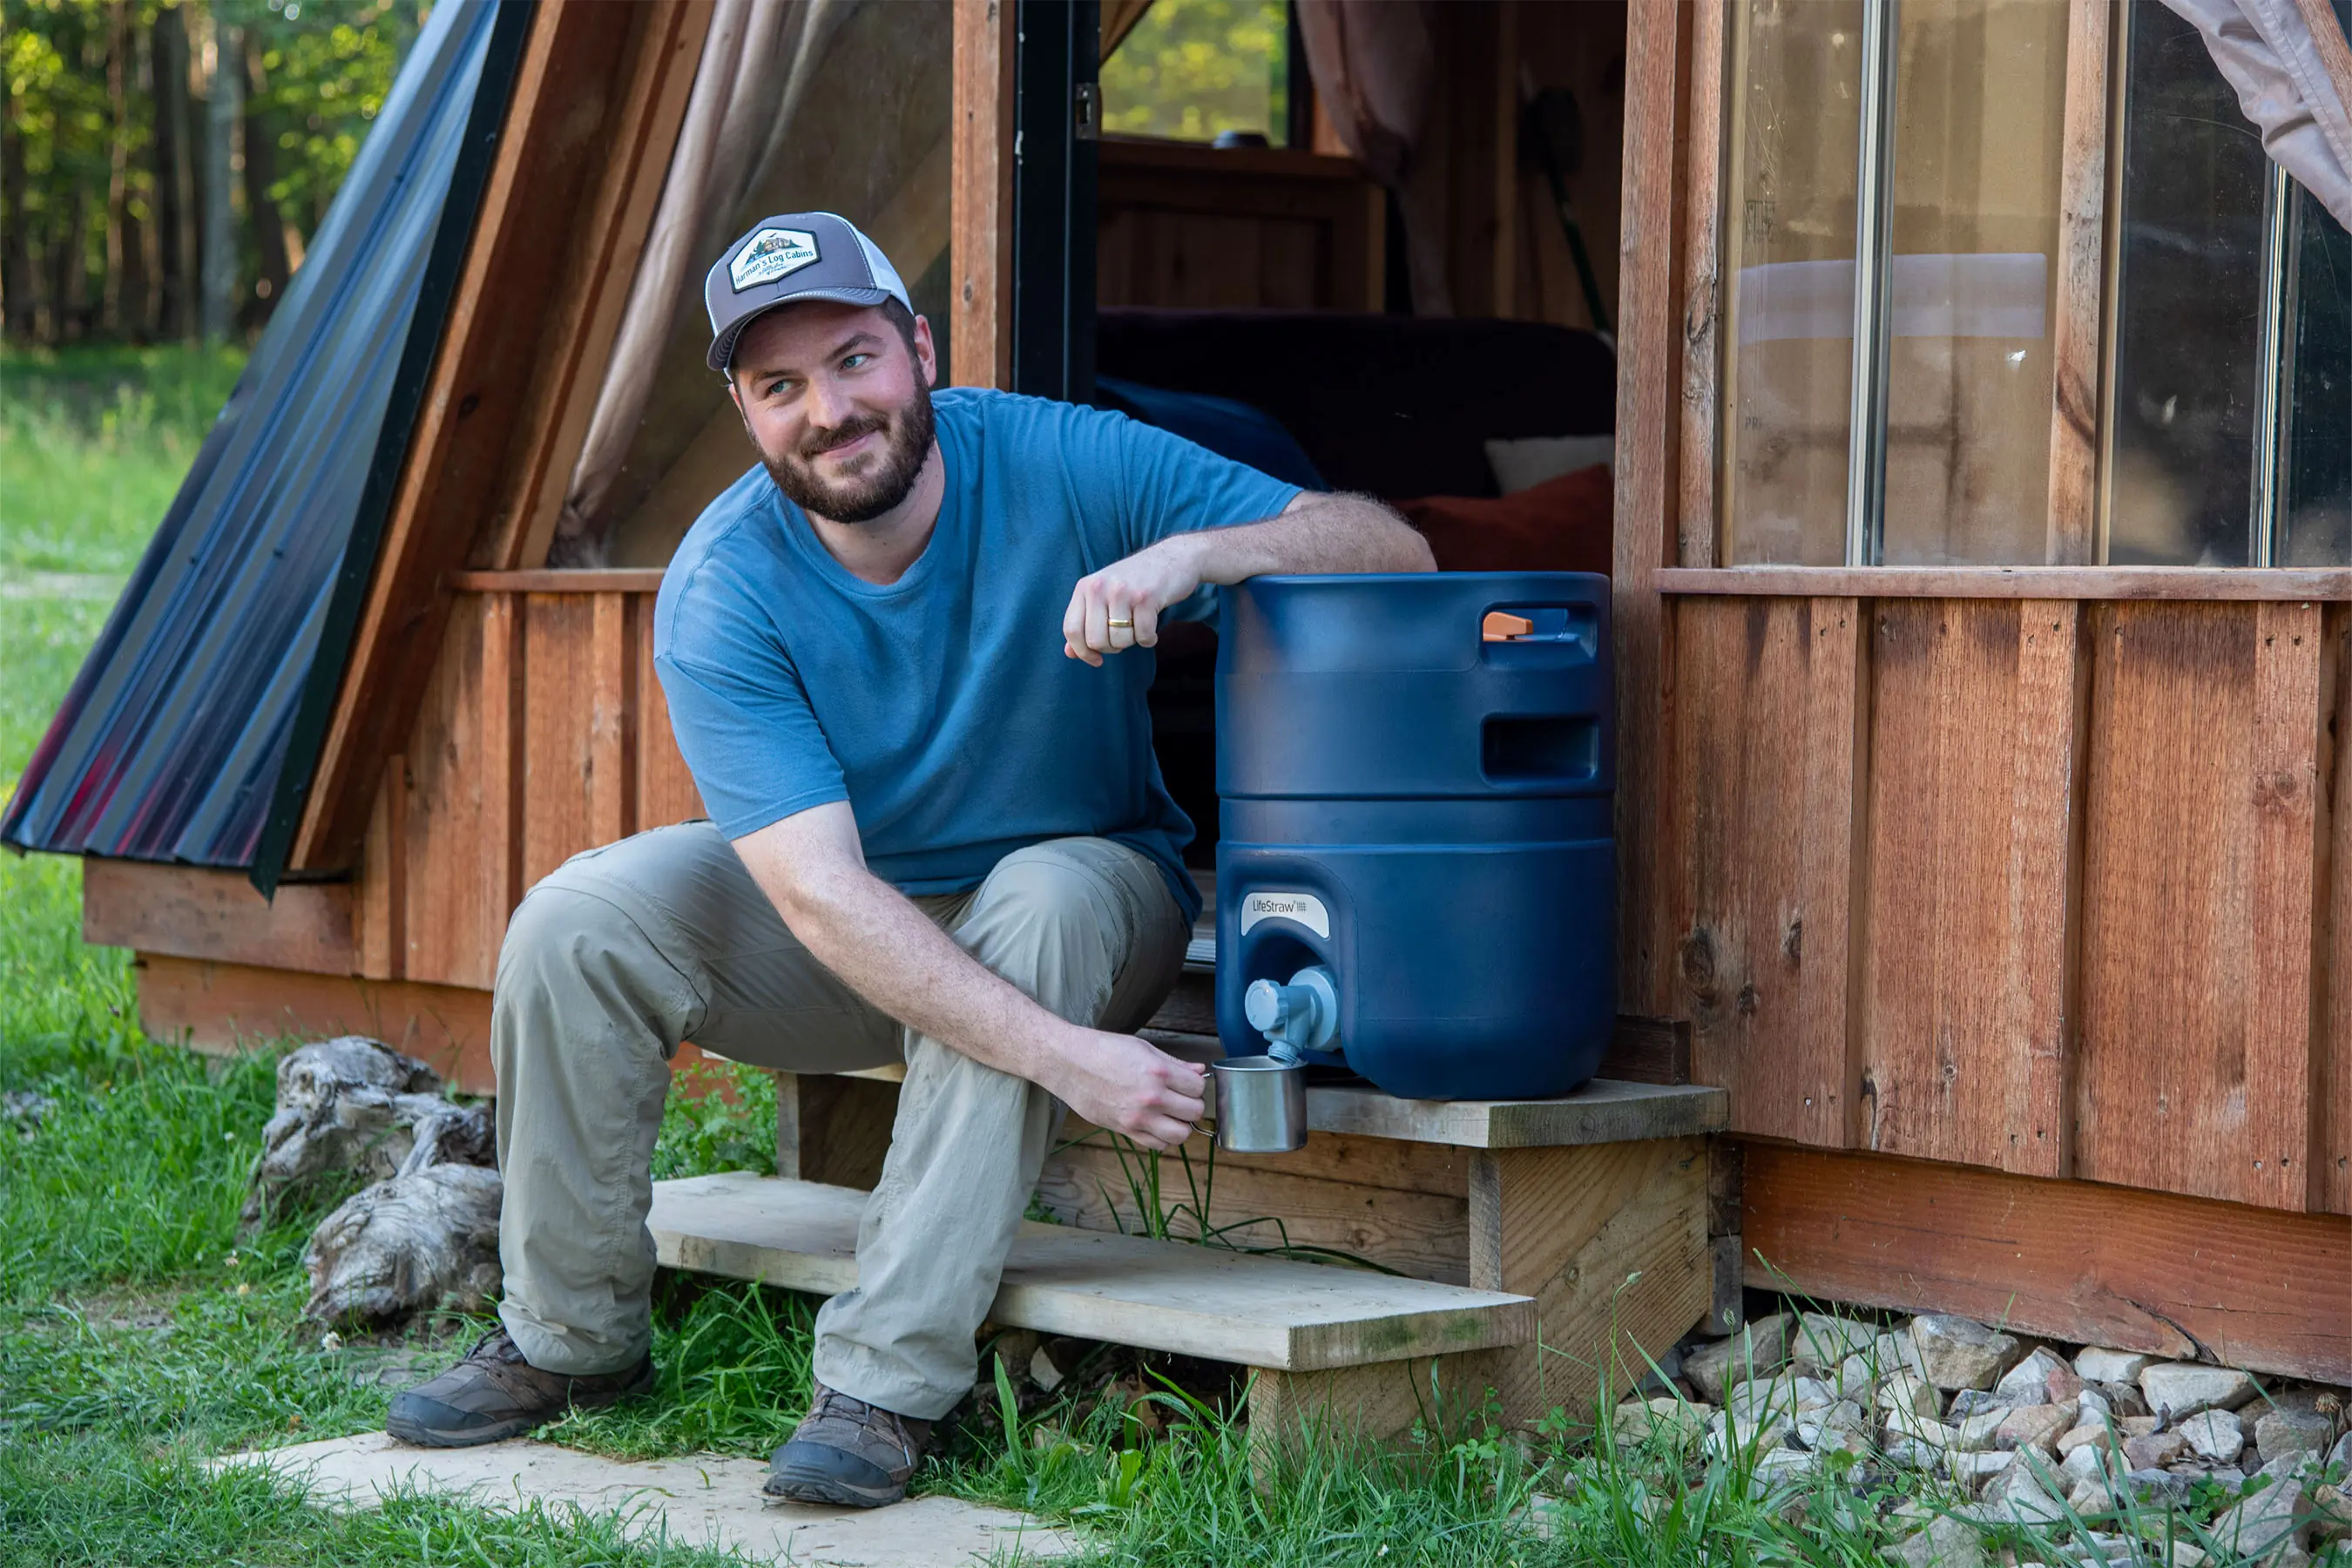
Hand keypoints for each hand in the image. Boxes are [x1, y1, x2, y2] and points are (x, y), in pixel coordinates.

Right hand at [1043, 1027, 1206, 1149]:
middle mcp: (1151, 1097)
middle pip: (1194, 1112)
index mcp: (1158, 1072)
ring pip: (1180, 1135)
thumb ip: (1174, 1063)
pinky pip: (1157, 1145)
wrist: (1068, 1063)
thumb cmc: (1103, 1050)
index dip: (1196, 1085)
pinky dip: (1162, 1138)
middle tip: (1181, 1098)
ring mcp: (1138, 1117)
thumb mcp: (1142, 1048)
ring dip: (1180, 1125)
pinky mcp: (1125, 1130)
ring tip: (1170, 1115)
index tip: (1187, 1083)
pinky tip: (1155, 1124)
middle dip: (1192, 1105)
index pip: (1198, 1087)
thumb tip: (1199, 1071)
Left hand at [1061, 537, 1202, 665]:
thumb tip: (1070, 653)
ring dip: (1133, 641)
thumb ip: (1085, 623)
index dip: (1082, 652)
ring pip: (1120, 641)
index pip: (1071, 629)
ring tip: (1139, 626)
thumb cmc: (1136, 582)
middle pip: (1096, 641)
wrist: (1173, 558)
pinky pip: (1143, 636)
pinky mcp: (1146, 598)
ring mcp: (1122, 591)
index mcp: (1085, 587)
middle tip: (1124, 636)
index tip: (1096, 660)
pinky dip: (1150, 639)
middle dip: (1112, 648)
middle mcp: (1099, 587)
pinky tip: (1152, 627)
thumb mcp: (1104, 596)